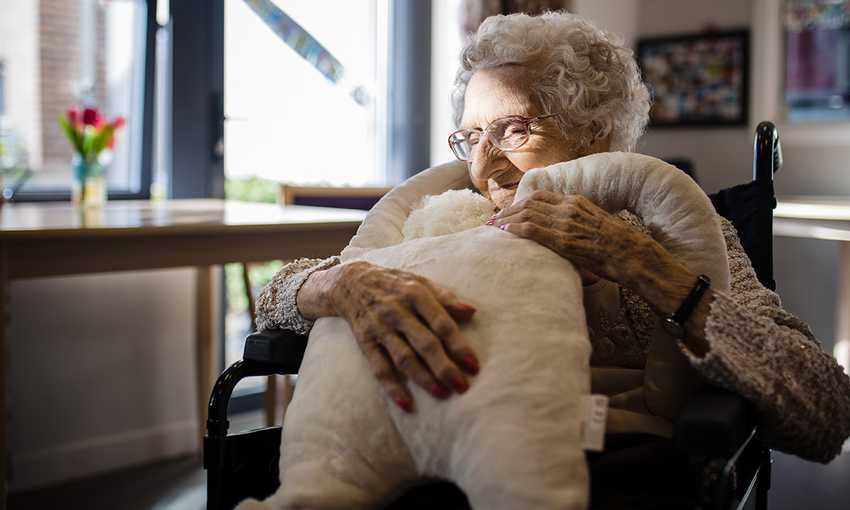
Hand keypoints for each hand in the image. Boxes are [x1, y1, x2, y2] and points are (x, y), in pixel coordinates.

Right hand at [327, 261, 478, 411]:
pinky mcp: (366, 343)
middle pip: (424, 343)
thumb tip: (472, 311)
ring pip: (404, 358)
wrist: (350, 282)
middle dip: (444, 367)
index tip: (473, 365)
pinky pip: (379, 368)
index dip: (458, 345)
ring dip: (423, 378)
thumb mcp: (419, 282)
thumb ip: (446, 297)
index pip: (441, 323)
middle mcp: (397, 312)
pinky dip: (392, 387)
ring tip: (442, 394)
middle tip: (462, 386)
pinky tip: (406, 404)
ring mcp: (380, 329)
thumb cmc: (394, 284)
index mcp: (415, 294)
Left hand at [492, 190, 657, 288]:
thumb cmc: (618, 245)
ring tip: (492, 228)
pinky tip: (503, 233)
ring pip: (526, 214)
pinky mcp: (563, 239)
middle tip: (493, 220)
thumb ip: (578, 222)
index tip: (508, 211)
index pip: (540, 196)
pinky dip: (513, 229)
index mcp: (576, 202)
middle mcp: (568, 208)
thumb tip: (565, 232)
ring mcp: (565, 222)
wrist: (631, 253)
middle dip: (508, 211)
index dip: (520, 203)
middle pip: (528, 203)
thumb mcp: (596, 224)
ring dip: (505, 220)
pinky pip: (531, 229)